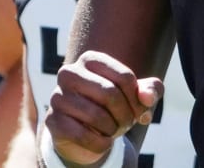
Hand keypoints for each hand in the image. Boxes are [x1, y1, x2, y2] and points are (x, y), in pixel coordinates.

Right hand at [43, 50, 163, 165]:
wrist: (86, 131)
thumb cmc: (115, 106)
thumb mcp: (137, 96)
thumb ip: (151, 90)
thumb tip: (146, 97)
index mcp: (91, 60)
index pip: (125, 78)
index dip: (138, 100)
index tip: (140, 111)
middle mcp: (69, 73)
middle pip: (110, 94)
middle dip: (126, 115)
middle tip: (127, 124)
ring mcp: (57, 96)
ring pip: (96, 115)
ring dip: (113, 130)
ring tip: (114, 131)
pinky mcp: (52, 121)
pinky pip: (82, 135)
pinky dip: (100, 144)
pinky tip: (104, 142)